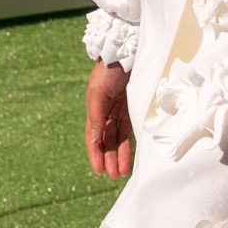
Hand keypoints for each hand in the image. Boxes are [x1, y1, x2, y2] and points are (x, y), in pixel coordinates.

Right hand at [85, 60, 133, 178]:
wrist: (126, 51)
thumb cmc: (108, 71)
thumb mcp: (97, 94)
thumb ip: (96, 117)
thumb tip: (93, 141)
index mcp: (94, 109)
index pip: (93, 137)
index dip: (95, 154)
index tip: (99, 171)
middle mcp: (106, 111)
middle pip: (106, 140)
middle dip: (108, 158)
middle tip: (113, 176)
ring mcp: (120, 109)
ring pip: (118, 137)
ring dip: (119, 154)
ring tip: (121, 172)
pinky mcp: (133, 107)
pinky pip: (130, 128)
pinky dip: (130, 141)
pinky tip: (132, 154)